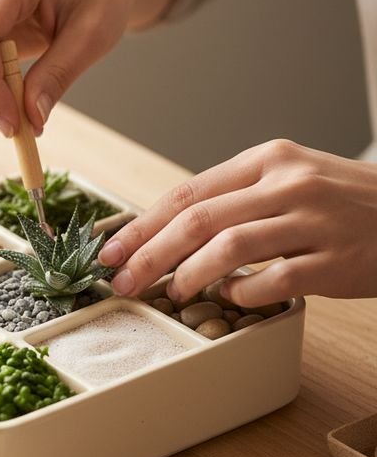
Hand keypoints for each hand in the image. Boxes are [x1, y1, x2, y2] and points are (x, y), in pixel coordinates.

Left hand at [98, 139, 376, 305]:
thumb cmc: (344, 202)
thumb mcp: (291, 179)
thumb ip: (237, 197)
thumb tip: (171, 231)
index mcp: (268, 159)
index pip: (188, 192)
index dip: (143, 225)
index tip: (112, 250)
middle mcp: (287, 183)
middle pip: (198, 219)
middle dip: (150, 254)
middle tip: (122, 281)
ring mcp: (313, 220)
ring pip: (229, 247)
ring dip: (189, 275)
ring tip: (171, 293)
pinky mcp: (334, 259)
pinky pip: (272, 280)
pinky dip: (242, 293)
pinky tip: (230, 297)